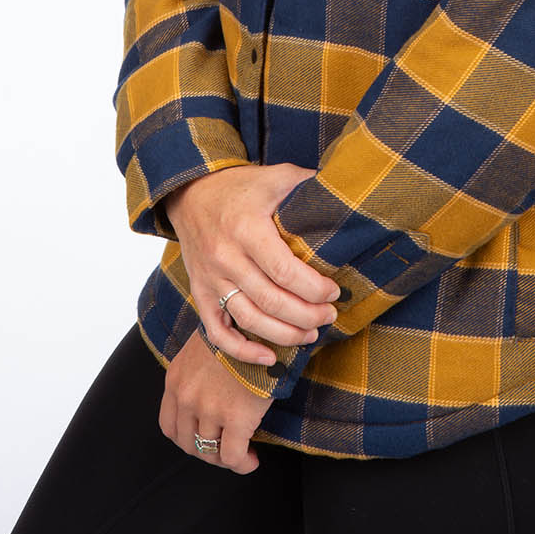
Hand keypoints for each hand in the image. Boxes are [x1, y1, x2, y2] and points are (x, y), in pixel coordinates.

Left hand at [160, 325, 272, 473]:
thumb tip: (210, 393)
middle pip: (187, 442)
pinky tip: (251, 460)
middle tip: (225, 449)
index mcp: (175, 379)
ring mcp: (209, 408)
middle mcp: (186, 396)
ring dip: (226, 459)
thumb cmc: (240, 331)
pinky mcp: (236, 417)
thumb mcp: (205, 347)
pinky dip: (242, 464)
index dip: (186, 438)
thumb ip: (198, 373)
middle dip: (207, 451)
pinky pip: (233, 456)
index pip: (169, 425)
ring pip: (210, 452)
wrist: (262, 322)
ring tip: (242, 455)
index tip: (204, 438)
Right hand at [164, 163, 341, 369]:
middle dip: (306, 316)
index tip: (334, 292)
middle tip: (329, 316)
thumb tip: (345, 190)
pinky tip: (268, 358)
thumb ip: (307, 183)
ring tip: (311, 335)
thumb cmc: (240, 185)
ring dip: (284, 335)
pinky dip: (242, 351)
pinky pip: (217, 332)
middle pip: (271, 301)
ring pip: (249, 320)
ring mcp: (210, 278)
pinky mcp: (200, 292)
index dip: (313, 288)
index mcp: (246, 228)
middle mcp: (226, 257)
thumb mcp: (275, 175)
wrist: (189, 191)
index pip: (284, 270)